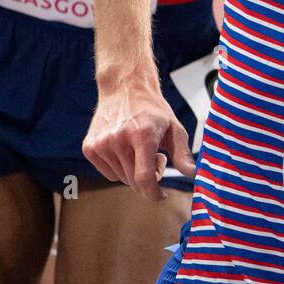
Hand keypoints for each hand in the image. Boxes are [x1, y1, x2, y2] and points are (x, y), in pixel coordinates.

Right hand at [83, 80, 193, 202]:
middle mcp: (118, 140)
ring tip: (138, 149)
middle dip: (148, 178)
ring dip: (133, 172)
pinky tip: (124, 149)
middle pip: (134, 181)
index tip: (161, 195)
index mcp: (142, 135)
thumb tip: (193, 175)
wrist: (124, 88)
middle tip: (154, 157)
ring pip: (121, 178)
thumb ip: (183, 154)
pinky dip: (119, 168)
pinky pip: (108, 173)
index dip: (154, 193)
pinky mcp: (89, 147)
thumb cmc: (152, 110)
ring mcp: (101, 144)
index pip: (144, 178)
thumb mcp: (174, 128)